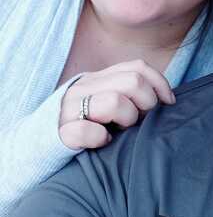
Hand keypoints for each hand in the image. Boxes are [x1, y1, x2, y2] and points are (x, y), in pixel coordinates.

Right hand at [59, 59, 174, 149]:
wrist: (40, 149)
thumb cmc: (88, 128)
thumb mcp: (109, 104)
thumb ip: (130, 94)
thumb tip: (167, 99)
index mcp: (100, 78)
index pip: (138, 67)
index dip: (160, 84)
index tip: (168, 104)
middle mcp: (85, 87)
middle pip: (132, 82)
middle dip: (147, 104)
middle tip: (141, 121)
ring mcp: (70, 108)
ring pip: (114, 101)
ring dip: (126, 119)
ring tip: (121, 130)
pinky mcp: (60, 132)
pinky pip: (86, 130)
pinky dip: (99, 137)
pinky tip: (102, 142)